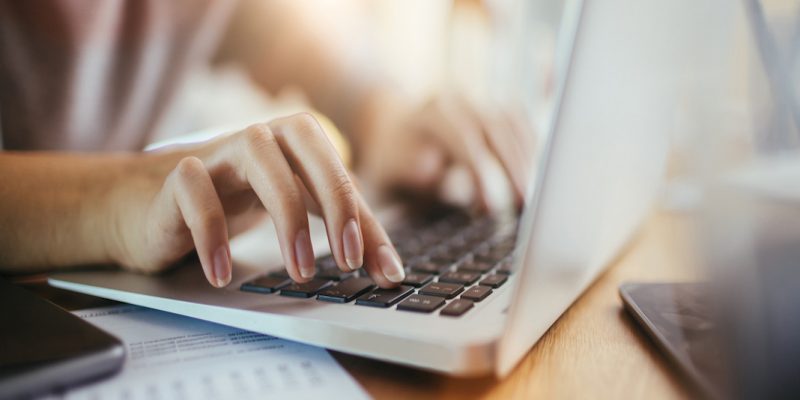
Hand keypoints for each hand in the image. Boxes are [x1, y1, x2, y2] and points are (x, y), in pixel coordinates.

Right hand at [105, 113, 404, 287]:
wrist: (148, 205)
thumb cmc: (232, 203)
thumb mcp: (294, 213)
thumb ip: (341, 234)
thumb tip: (391, 270)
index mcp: (295, 144)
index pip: (342, 175)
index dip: (367, 221)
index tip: (384, 271)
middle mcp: (261, 138)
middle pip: (307, 146)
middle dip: (336, 200)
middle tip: (347, 259)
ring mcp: (218, 154)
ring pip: (259, 157)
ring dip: (287, 215)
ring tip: (301, 271)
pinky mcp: (177, 178)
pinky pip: (196, 193)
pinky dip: (213, 233)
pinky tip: (223, 274)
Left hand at [356, 92, 535, 211]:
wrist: (388, 127)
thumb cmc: (386, 164)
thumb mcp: (384, 174)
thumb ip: (404, 175)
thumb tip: (432, 169)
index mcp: (426, 114)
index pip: (461, 137)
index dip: (479, 172)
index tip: (490, 207)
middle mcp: (454, 101)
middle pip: (494, 127)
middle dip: (512, 167)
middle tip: (523, 205)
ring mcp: (474, 100)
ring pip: (511, 123)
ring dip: (526, 159)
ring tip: (532, 198)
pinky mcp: (491, 106)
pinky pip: (519, 122)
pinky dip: (529, 148)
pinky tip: (533, 178)